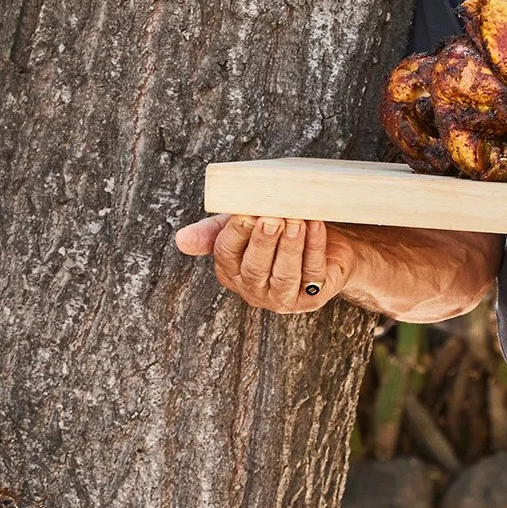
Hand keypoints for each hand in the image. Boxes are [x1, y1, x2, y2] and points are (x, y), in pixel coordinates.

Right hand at [174, 212, 357, 312]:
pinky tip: (315, 225)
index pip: (227, 253)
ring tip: (296, 220)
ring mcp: (283, 297)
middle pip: (255, 267)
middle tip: (271, 216)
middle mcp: (254, 289)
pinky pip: (313, 272)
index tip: (246, 211)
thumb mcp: (244, 226)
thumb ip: (214, 231)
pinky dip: (314, 247)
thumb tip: (181, 241)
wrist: (325, 244)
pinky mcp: (311, 297)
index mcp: (231, 271)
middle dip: (263, 241)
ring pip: (285, 274)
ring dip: (290, 246)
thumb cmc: (278, 232)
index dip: (236, 233)